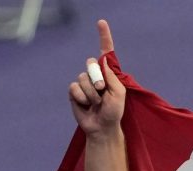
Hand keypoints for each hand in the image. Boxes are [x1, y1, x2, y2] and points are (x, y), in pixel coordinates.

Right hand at [68, 20, 124, 141]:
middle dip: (97, 78)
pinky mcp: (75, 91)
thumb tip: (102, 61)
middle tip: (102, 92)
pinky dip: (81, 97)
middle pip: (91, 64)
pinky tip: (86, 105)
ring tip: (96, 103)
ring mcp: (85, 83)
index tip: (101, 22)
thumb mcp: (118, 93)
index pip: (106, 52)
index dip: (104, 37)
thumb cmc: (114, 111)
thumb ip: (111, 77)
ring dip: (91, 93)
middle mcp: (96, 75)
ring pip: (82, 78)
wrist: (102, 126)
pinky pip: (74, 87)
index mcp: (109, 74)